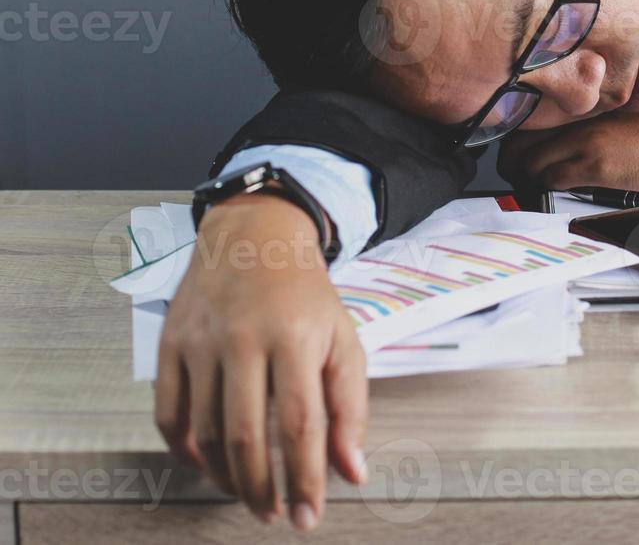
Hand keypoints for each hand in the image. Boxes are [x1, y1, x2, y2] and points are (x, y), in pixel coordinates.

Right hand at [154, 195, 367, 530]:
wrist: (254, 238)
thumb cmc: (305, 297)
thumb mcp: (344, 341)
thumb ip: (350, 408)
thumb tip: (352, 473)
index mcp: (296, 336)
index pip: (300, 423)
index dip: (304, 477)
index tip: (308, 516)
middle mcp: (244, 338)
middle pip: (245, 434)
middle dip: (260, 488)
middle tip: (273, 515)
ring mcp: (201, 342)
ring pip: (203, 432)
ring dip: (225, 475)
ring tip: (247, 493)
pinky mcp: (170, 345)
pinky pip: (168, 415)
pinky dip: (185, 452)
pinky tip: (208, 466)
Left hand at [498, 109, 638, 192]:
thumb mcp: (627, 123)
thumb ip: (596, 128)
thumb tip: (570, 147)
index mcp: (590, 106)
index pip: (533, 119)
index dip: (516, 141)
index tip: (515, 154)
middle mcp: (583, 118)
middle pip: (521, 139)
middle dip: (511, 162)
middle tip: (515, 177)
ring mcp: (588, 140)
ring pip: (529, 161)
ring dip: (523, 180)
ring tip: (528, 190)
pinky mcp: (598, 165)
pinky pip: (552, 178)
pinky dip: (542, 190)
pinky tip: (548, 196)